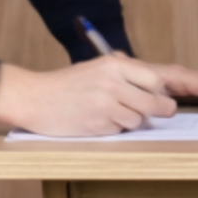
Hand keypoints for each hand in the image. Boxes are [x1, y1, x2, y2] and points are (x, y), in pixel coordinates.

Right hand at [0, 56, 176, 135]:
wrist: (35, 98)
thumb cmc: (67, 84)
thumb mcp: (97, 68)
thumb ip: (125, 73)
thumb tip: (158, 85)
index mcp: (113, 65)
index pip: (155, 81)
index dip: (161, 92)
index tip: (162, 97)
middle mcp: (112, 84)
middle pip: (153, 104)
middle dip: (158, 111)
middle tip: (159, 112)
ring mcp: (104, 106)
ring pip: (138, 121)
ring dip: (131, 121)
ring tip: (113, 113)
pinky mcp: (96, 126)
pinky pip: (119, 131)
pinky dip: (114, 129)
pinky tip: (99, 120)